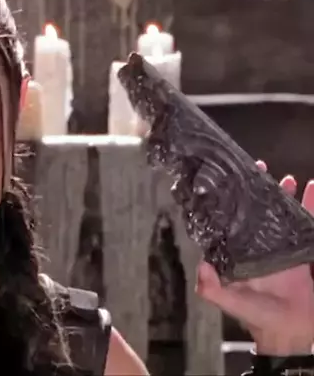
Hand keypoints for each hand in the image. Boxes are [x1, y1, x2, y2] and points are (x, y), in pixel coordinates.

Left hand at [196, 160, 313, 354]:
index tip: (234, 180)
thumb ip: (212, 288)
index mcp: (241, 254)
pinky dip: (313, 207)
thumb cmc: (258, 317)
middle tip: (262, 168)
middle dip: (261, 190)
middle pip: (261, 211)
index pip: (235, 220)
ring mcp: (285, 249)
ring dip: (288, 196)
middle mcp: (261, 247)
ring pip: (287, 215)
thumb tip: (201, 265)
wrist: (292, 334)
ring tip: (289, 179)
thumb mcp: (231, 302)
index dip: (234, 201)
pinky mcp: (307, 254)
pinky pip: (312, 225)